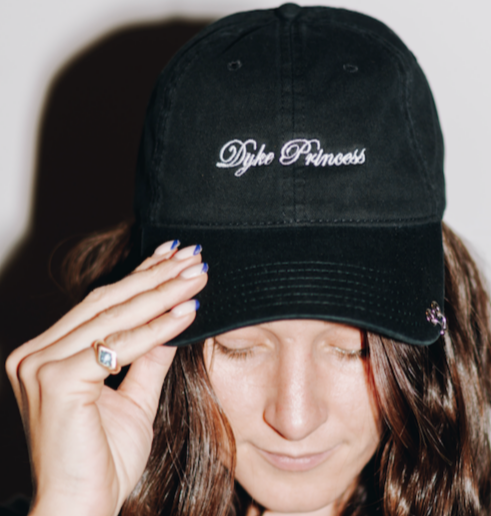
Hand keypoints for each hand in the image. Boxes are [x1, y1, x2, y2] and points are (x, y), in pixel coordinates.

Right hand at [5, 241, 207, 515]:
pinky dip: (156, 328)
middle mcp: (35, 354)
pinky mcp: (55, 381)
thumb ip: (148, 357)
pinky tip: (188, 311)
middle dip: (156, 276)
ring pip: (115, 318)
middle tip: (194, 257)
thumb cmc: (103, 461)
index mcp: (48, 354)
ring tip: (198, 276)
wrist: (80, 511)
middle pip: (108, 302)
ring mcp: (40, 365)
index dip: (141, 276)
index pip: (102, 304)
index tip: (174, 256)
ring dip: (162, 293)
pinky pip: (118, 346)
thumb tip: (174, 319)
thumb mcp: (134, 398)